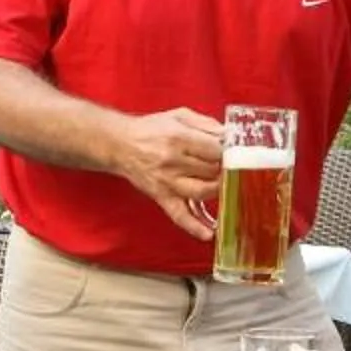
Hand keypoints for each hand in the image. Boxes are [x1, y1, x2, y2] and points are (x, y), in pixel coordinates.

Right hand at [117, 109, 224, 239]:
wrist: (120, 144)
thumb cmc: (151, 130)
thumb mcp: (180, 116)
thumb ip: (207, 125)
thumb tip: (230, 137)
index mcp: (179, 137)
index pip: (216, 150)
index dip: (228, 152)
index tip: (231, 152)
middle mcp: (173, 161)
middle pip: (212, 171)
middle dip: (223, 169)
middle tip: (226, 166)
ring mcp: (167, 182)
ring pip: (202, 192)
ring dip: (217, 190)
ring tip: (221, 184)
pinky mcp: (161, 197)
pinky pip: (179, 215)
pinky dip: (194, 227)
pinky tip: (208, 233)